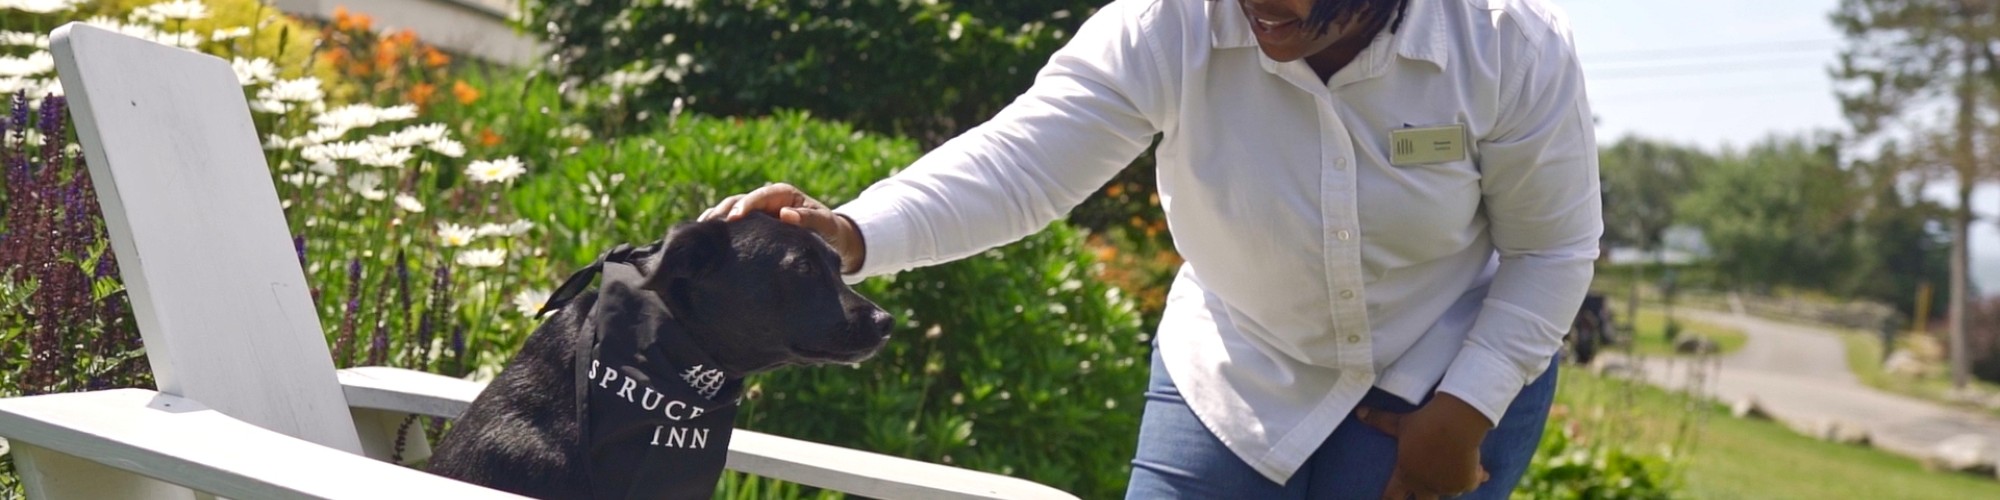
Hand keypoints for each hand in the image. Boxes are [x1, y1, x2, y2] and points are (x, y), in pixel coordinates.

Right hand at [699, 183, 865, 272]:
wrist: (829, 240)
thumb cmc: (829, 230)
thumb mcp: (826, 224)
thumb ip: (809, 219)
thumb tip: (786, 215)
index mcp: (783, 194)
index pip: (760, 196)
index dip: (746, 205)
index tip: (734, 218)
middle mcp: (766, 199)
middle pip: (738, 201)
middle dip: (723, 213)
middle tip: (708, 228)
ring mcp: (755, 212)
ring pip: (729, 212)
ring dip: (714, 221)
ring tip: (698, 235)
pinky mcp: (749, 226)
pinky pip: (729, 226)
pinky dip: (715, 232)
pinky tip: (702, 243)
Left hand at [1355, 393, 1491, 499]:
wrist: (1454, 425)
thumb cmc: (1423, 424)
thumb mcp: (1399, 423)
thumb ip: (1379, 421)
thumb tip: (1359, 412)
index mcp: (1406, 474)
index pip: (1391, 496)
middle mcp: (1426, 485)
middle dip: (1423, 497)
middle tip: (1425, 493)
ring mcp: (1447, 486)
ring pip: (1450, 490)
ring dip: (1452, 483)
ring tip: (1456, 471)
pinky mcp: (1467, 482)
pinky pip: (1472, 482)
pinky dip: (1476, 476)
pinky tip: (1481, 471)